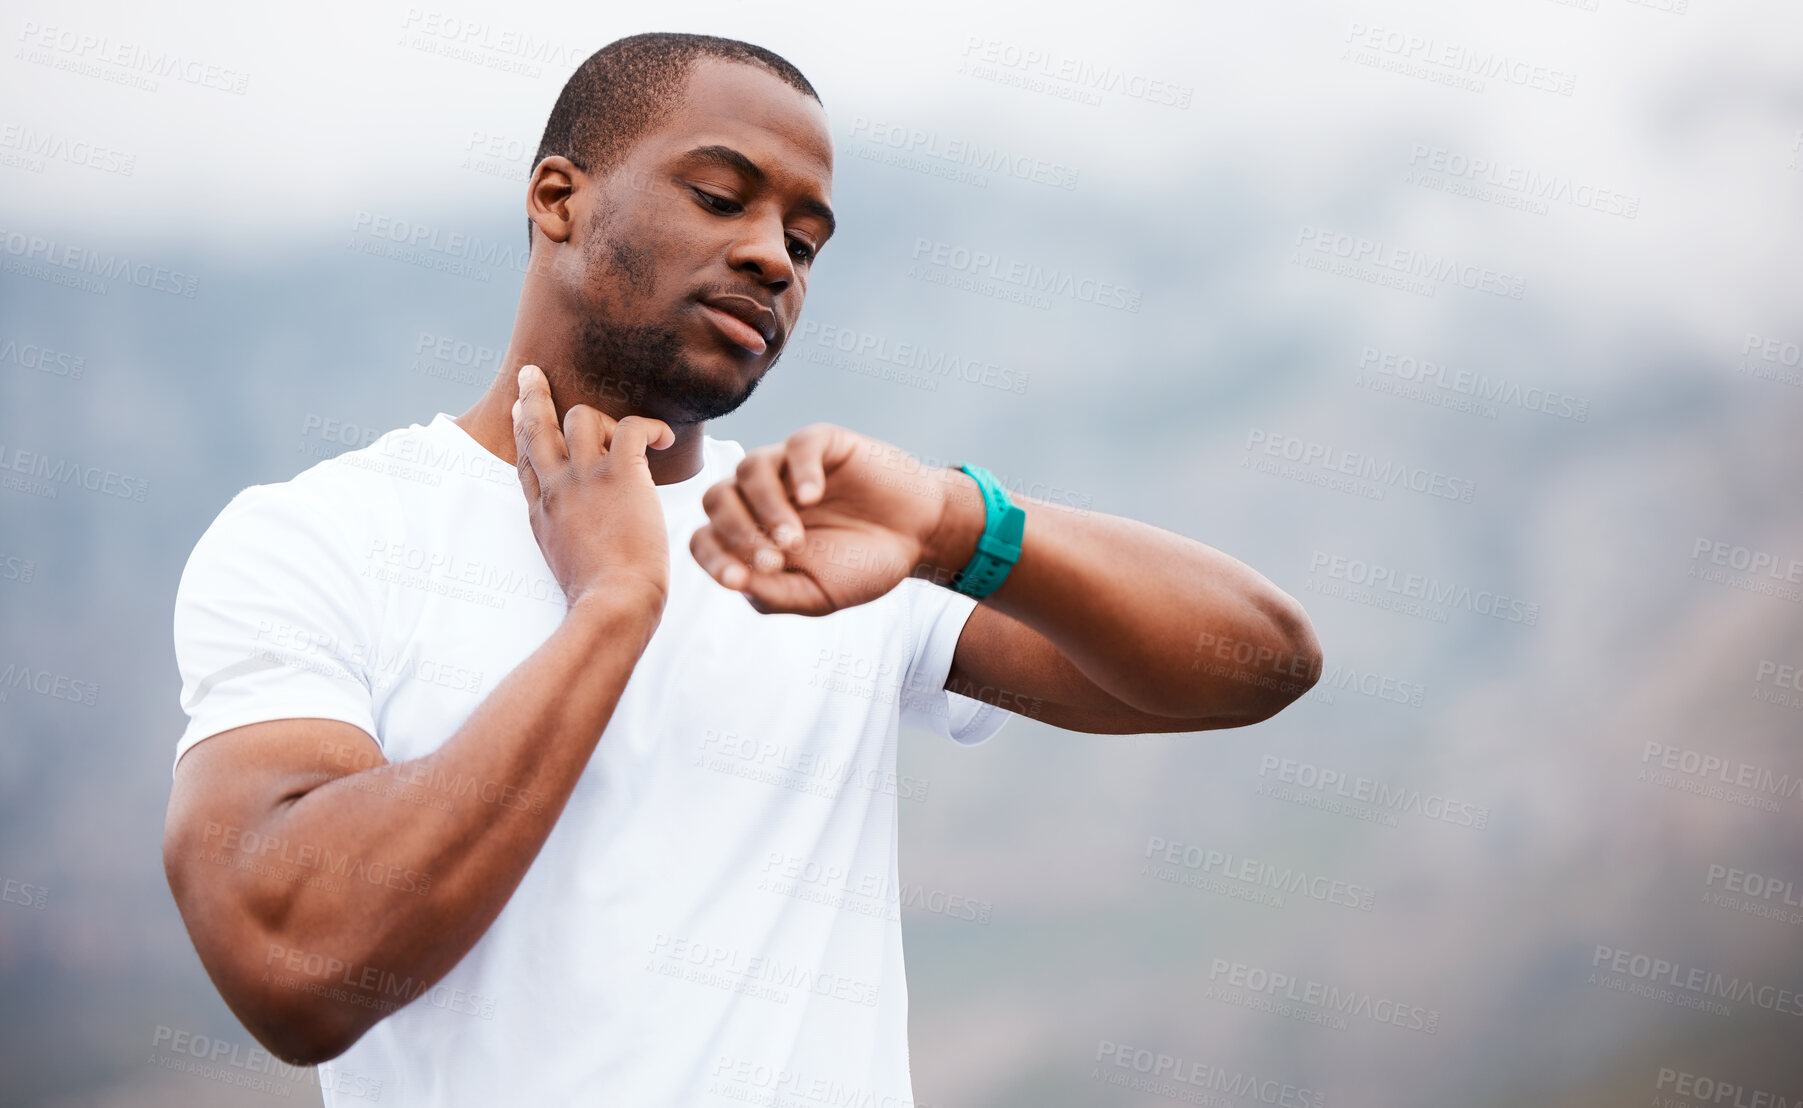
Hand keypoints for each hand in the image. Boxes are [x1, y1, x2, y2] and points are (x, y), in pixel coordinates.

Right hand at [512, 364, 674, 612]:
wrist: (613, 604)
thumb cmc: (601, 598)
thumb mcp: (565, 565)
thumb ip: (564, 538)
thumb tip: (575, 533)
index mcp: (542, 512)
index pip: (527, 461)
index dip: (522, 432)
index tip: (519, 409)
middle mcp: (556, 488)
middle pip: (536, 427)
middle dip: (533, 395)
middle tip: (532, 373)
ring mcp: (584, 479)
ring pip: (582, 416)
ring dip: (606, 418)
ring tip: (633, 436)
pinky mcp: (620, 474)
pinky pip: (632, 427)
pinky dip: (650, 427)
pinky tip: (663, 438)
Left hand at [689, 423, 966, 615]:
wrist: (917, 537)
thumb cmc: (862, 565)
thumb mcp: (816, 595)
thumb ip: (773, 593)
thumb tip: (733, 579)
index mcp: (751, 533)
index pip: (705, 538)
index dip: (712, 558)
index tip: (738, 579)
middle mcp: (760, 497)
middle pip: (716, 499)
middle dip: (737, 533)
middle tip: (775, 560)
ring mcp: (789, 467)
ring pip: (749, 468)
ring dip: (766, 507)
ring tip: (793, 539)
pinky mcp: (822, 443)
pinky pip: (797, 446)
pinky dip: (800, 471)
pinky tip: (814, 497)